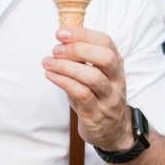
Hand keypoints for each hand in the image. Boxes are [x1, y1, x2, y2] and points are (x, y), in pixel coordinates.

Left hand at [42, 27, 132, 151]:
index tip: (62, 33)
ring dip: (67, 67)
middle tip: (56, 50)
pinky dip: (64, 82)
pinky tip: (51, 76)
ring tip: (49, 63)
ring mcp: (109, 98)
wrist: (114, 131)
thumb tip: (61, 40)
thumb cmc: (99, 98)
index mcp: (116, 65)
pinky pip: (82, 95)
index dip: (83, 34)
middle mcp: (116, 79)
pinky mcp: (96, 114)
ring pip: (93, 77)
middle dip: (78, 49)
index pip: (105, 42)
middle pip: (105, 57)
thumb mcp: (96, 75)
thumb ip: (83, 59)